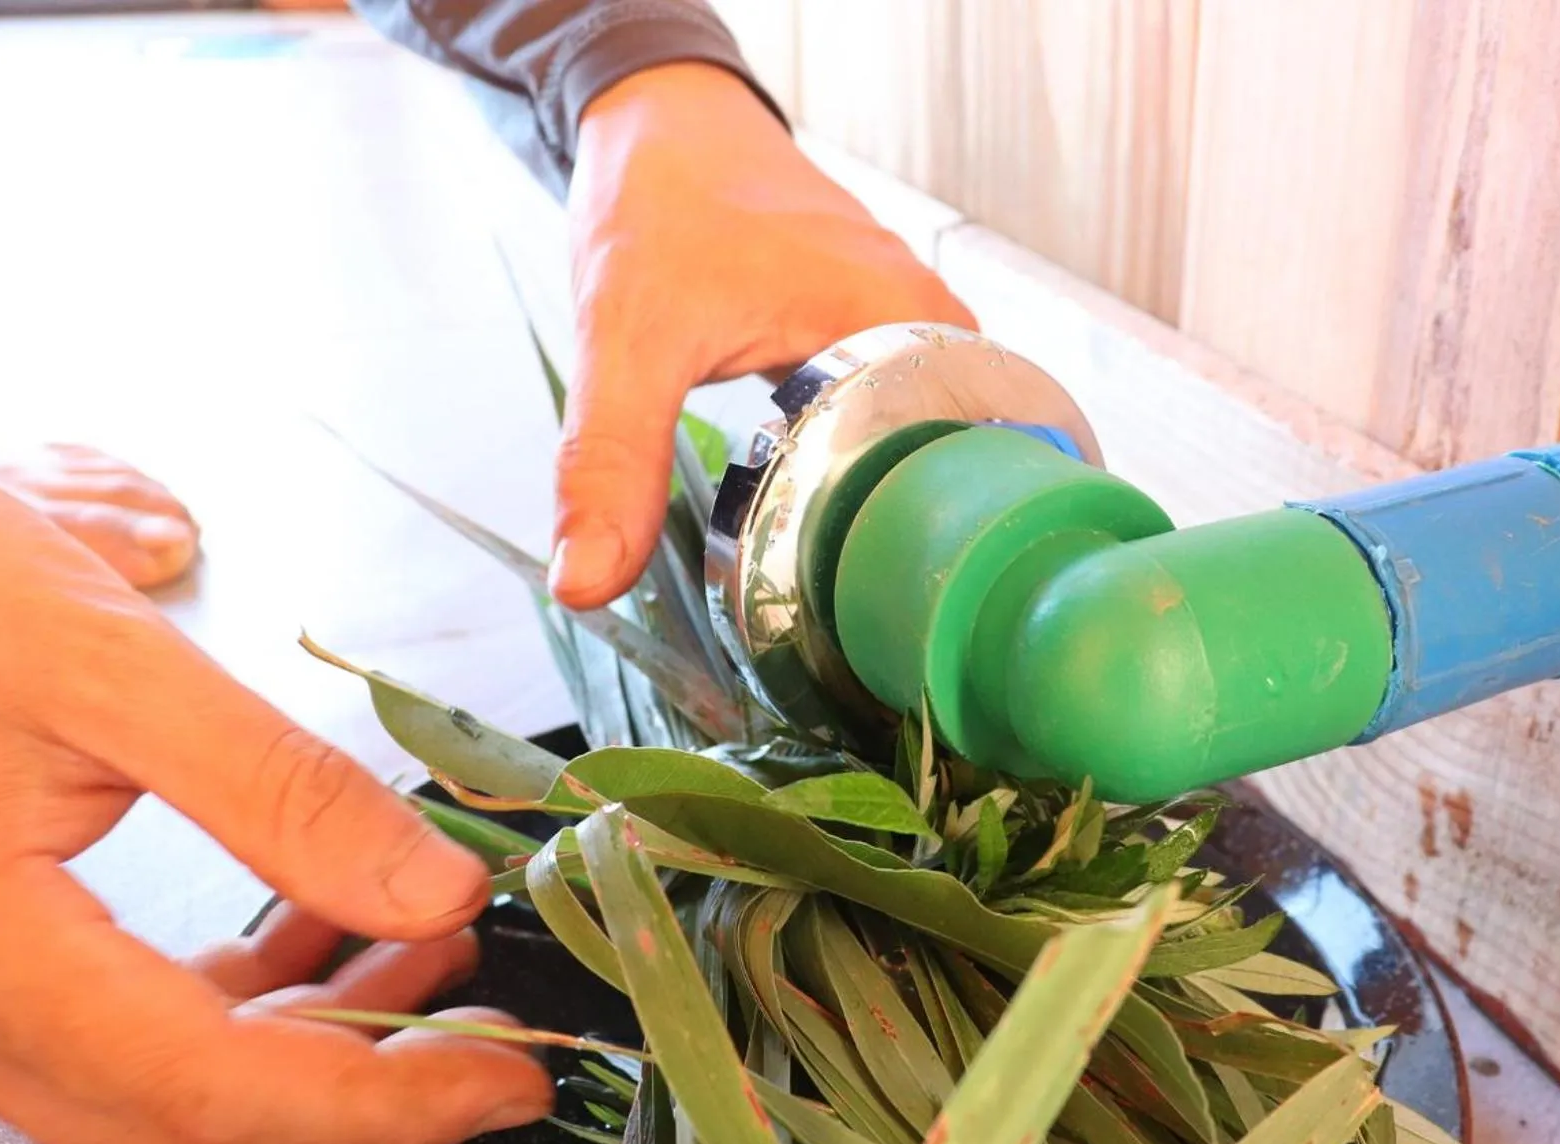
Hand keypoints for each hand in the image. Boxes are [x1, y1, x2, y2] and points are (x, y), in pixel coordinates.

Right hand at [0, 456, 550, 1143]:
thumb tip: (437, 891)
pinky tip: (328, 933)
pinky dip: (246, 1005)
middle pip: (198, 1127)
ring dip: (319, 1047)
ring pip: (167, 1094)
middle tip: (499, 1039)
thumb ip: (277, 786)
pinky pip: (125, 1040)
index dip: (384, 1104)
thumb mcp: (103, 656)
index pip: (215, 1088)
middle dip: (372, 1095)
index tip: (508, 1081)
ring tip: (438, 956)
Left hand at [551, 61, 976, 607]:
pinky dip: (872, 454)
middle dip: (915, 533)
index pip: (971, 462)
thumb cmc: (656, 204)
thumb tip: (587, 580)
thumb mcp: (625, 342)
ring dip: (895, 497)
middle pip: (956, 460)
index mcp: (903, 319)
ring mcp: (910, 317)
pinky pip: (902, 405)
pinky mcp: (881, 322)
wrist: (658, 120)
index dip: (939, 541)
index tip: (904, 605)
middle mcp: (928, 316)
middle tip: (870, 606)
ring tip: (860, 574)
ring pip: (931, 436)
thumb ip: (610, 463)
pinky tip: (839, 503)